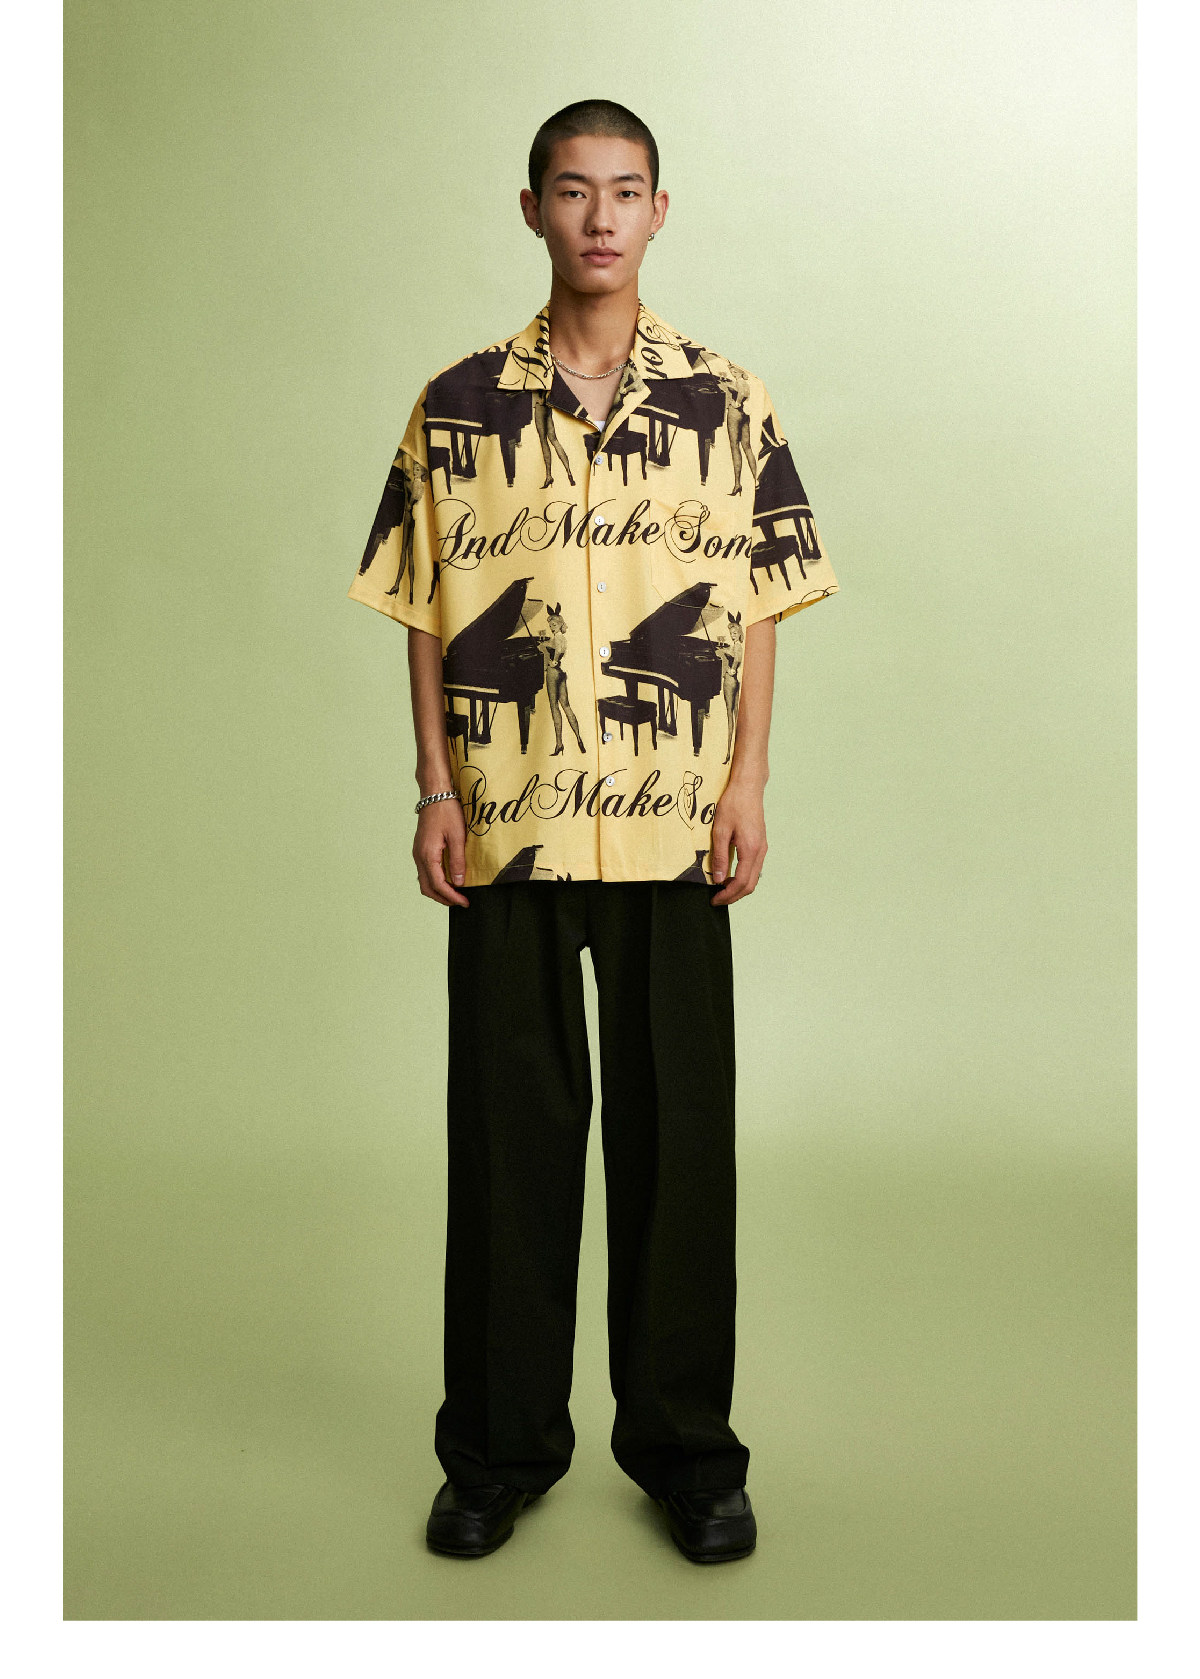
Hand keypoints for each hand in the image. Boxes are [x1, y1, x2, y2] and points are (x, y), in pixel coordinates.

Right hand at [414, 798, 469, 906]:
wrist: (435, 793)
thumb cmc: (447, 811)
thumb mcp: (458, 836)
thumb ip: (458, 860)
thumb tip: (459, 883)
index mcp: (427, 855)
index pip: (438, 885)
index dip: (451, 897)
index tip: (465, 902)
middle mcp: (419, 856)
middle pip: (427, 888)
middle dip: (443, 898)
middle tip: (461, 902)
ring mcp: (418, 852)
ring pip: (424, 881)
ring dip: (438, 890)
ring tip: (455, 893)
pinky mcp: (420, 848)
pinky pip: (425, 871)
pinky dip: (435, 880)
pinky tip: (448, 879)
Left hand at [709, 781, 766, 905]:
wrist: (748, 787)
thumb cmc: (733, 804)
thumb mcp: (720, 830)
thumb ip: (720, 856)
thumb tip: (719, 880)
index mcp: (751, 849)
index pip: (741, 882)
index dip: (728, 895)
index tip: (714, 900)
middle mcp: (760, 851)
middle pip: (751, 885)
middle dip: (734, 896)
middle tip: (717, 899)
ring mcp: (762, 848)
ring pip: (754, 877)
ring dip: (739, 887)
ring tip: (722, 889)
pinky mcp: (761, 844)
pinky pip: (754, 868)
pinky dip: (743, 877)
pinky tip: (730, 875)